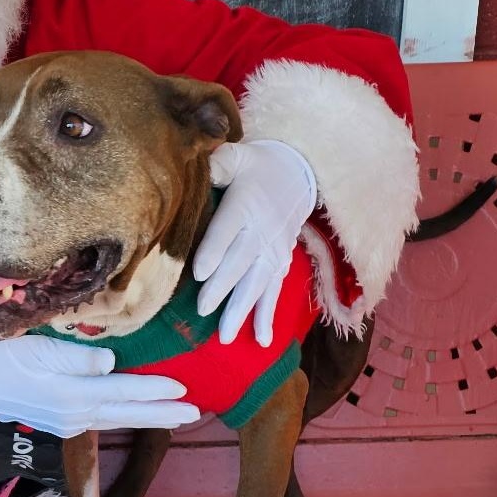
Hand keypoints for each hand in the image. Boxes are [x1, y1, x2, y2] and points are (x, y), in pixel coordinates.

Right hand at [0, 336, 200, 437]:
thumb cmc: (7, 361)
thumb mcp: (42, 351)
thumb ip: (80, 358)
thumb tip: (112, 364)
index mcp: (71, 395)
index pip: (123, 392)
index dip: (155, 390)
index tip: (183, 389)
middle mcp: (75, 415)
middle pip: (128, 414)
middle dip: (164, 414)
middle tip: (196, 413)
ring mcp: (70, 424)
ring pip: (119, 420)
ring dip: (150, 418)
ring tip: (179, 417)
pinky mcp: (65, 424)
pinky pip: (104, 420)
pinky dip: (127, 416)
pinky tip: (140, 413)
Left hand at [193, 139, 316, 345]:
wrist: (297, 173)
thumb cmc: (255, 166)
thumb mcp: (237, 156)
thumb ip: (219, 164)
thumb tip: (200, 168)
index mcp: (245, 205)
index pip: (228, 231)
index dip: (214, 251)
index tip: (199, 273)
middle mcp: (261, 231)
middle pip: (240, 262)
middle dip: (222, 287)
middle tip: (202, 309)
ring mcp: (273, 250)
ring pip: (256, 284)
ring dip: (242, 310)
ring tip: (227, 336)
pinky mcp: (280, 263)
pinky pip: (274, 292)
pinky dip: (268, 317)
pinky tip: (262, 340)